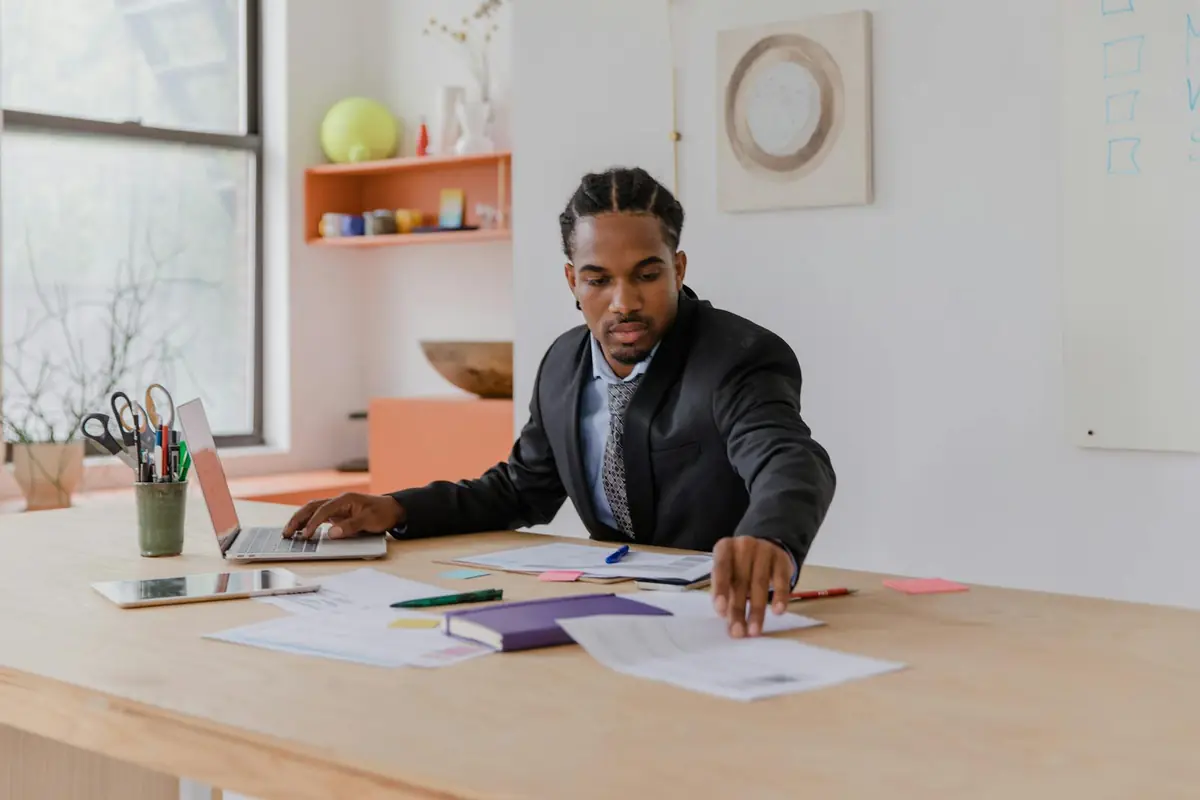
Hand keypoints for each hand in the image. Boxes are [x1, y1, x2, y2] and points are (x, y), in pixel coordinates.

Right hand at [282, 493, 404, 539]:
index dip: (313, 523)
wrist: (392, 510)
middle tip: (286, 533)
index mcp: (345, 499)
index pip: (323, 510)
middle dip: (298, 519)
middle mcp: (338, 501)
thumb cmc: (382, 513)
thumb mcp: (369, 520)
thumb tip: (332, 533)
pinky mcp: (337, 514)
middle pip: (312, 507)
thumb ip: (351, 526)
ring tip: (288, 533)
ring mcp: (336, 507)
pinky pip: (318, 517)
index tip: (306, 535)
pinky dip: (308, 523)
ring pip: (312, 511)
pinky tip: (301, 531)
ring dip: (300, 520)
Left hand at [710, 537, 791, 637]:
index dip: (721, 590)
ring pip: (760, 583)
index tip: (721, 611)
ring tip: (754, 630)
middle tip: (738, 632)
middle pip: (740, 580)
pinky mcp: (782, 559)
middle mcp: (744, 545)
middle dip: (738, 609)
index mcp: (725, 548)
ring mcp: (764, 550)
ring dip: (757, 610)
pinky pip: (781, 580)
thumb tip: (726, 617)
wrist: (766, 549)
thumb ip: (725, 592)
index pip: (721, 569)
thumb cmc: (739, 566)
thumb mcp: (728, 574)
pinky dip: (780, 597)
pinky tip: (778, 612)